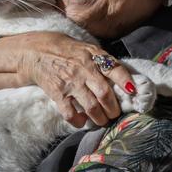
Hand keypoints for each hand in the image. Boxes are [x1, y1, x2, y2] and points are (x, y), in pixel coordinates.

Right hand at [0, 32, 135, 127]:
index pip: (115, 69)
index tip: (133, 92)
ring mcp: (70, 83)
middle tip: (115, 114)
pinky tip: (82, 122)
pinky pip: (70, 112)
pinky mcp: (57, 93)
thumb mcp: (89, 49)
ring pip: (91, 107)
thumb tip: (125, 80)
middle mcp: (84, 70)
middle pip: (105, 94)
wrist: (39, 51)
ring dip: (100, 118)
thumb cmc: (69, 52)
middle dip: (113, 108)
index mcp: (94, 57)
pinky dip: (78, 121)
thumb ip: (105, 62)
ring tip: (103, 121)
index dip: (126, 82)